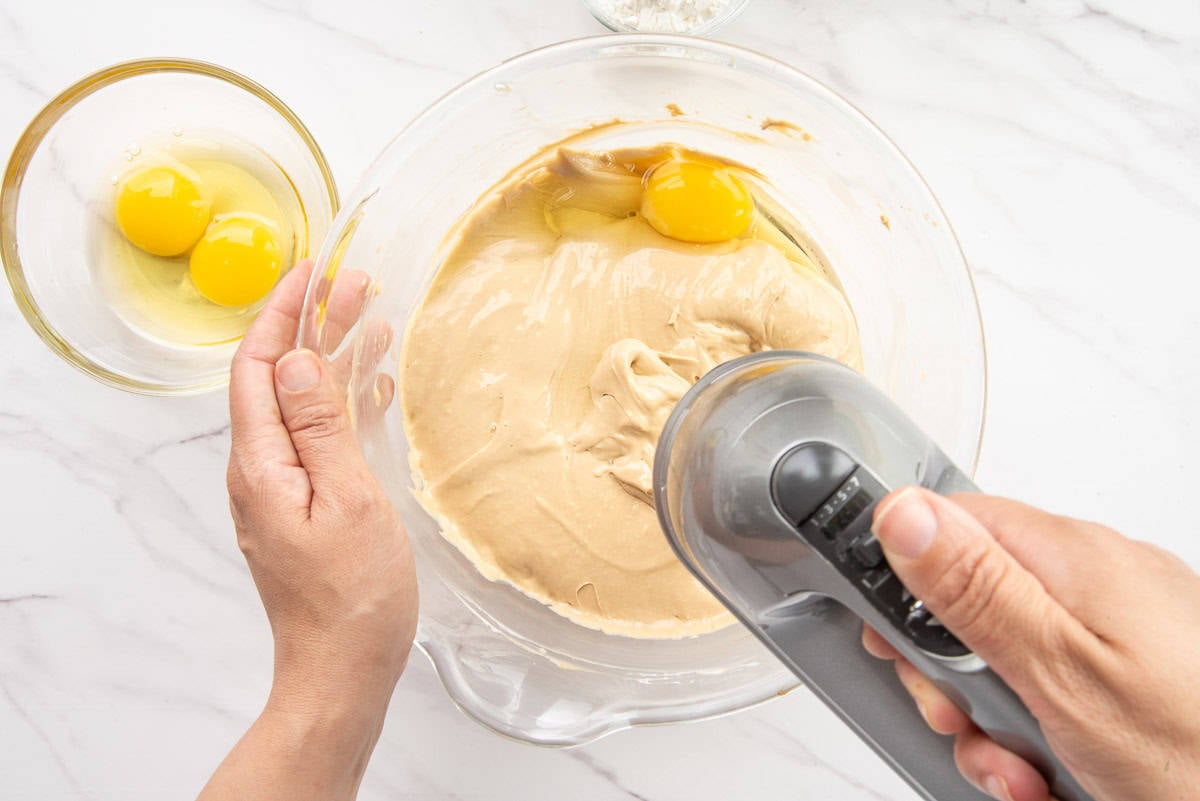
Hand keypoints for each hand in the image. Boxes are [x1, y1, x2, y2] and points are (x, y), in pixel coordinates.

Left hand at [199, 260, 415, 800]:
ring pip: (306, 403)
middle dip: (314, 325)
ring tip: (375, 317)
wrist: (342, 669)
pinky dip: (348, 403)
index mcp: (262, 464)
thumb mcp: (345, 501)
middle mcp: (264, 469)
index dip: (279, 314)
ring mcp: (286, 488)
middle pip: (282, 378)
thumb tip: (295, 360)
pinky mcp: (310, 506)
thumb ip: (319, 427)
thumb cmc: (352, 596)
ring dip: (336, 358)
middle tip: (358, 283)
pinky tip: (374, 384)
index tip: (310, 270)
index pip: (257, 367)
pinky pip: (324, 438)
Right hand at [863, 490, 1199, 800]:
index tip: (899, 646)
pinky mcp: (1133, 665)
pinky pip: (1053, 680)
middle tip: (970, 723)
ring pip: (1005, 652)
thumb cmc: (1196, 752)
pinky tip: (1057, 774)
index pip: (945, 525)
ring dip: (995, 720)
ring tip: (1027, 771)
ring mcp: (1118, 622)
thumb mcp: (1060, 674)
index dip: (905, 584)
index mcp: (1071, 557)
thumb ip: (975, 588)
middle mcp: (1094, 575)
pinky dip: (1040, 732)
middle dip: (952, 673)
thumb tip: (901, 510)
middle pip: (969, 597)